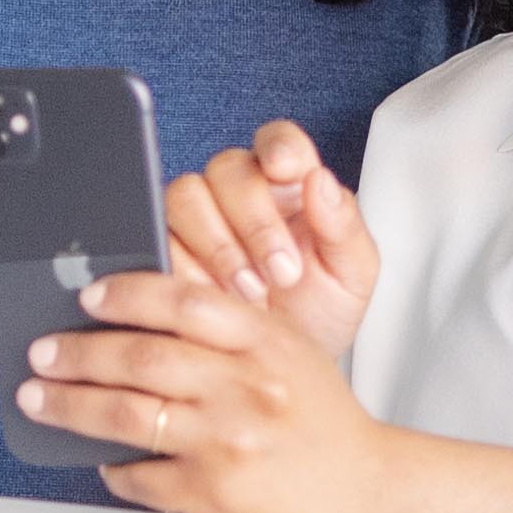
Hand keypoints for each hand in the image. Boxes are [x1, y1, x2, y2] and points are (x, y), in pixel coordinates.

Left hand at [23, 266, 406, 512]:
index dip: (126, 294)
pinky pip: (142, 476)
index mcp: (264, 339)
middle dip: (77, 354)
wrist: (357, 476)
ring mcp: (229, 443)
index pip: (183, 301)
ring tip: (41, 398)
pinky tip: (103, 456)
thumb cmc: (309, 405)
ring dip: (71, 405)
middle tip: (42, 353)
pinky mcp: (215, 493)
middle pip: (141, 358)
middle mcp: (247, 387)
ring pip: (128, 414)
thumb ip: (222, 323)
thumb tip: (127, 307)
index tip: (87, 297)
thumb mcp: (282, 343)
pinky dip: (113, 467)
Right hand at [160, 120, 378, 360]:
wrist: (282, 371)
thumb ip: (344, 226)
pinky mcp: (167, 251)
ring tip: (251, 292)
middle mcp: (239, 193)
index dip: (277, 146)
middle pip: (227, 167)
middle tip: (281, 272)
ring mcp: (199, 220)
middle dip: (255, 220)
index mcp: (290, 185)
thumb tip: (321, 180)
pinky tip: (217, 297)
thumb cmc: (319, 314)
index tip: (283, 168)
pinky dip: (189, 271)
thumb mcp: (351, 275)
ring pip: (185, 196)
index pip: (278, 140)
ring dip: (219, 245)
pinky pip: (161, 241)